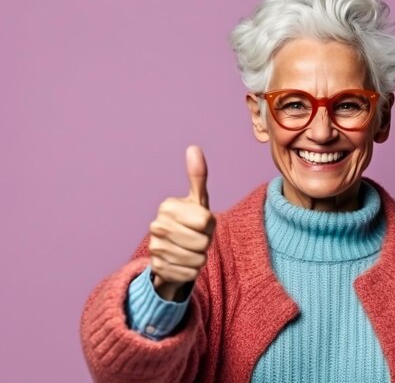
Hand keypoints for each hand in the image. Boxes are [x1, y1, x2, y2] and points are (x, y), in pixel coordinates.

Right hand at [148, 145, 214, 300]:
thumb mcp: (198, 200)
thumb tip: (193, 148)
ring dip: (199, 257)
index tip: (201, 223)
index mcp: (168, 206)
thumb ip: (197, 176)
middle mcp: (157, 225)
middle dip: (206, 243)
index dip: (210, 224)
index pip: (207, 221)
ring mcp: (155, 248)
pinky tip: (182, 263)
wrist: (174, 252)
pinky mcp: (158, 268)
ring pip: (197, 259)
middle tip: (196, 238)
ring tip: (190, 250)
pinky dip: (191, 271)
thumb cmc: (191, 222)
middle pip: (203, 241)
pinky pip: (189, 273)